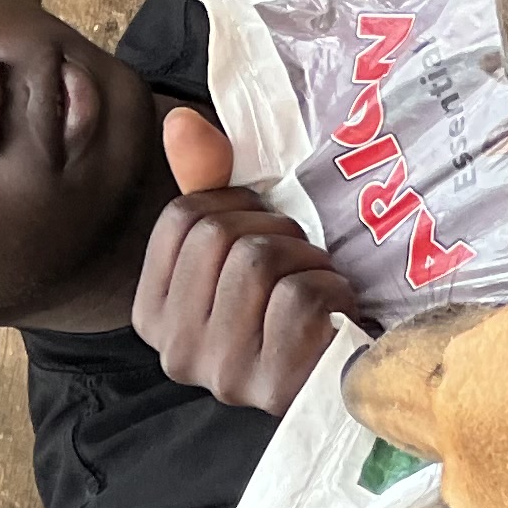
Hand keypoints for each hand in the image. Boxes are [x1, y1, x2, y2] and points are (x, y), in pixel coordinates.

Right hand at [133, 106, 359, 411]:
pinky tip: (333, 314)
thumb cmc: (292, 294)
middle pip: (218, 236)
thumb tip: (181, 121)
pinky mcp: (273, 386)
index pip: (182, 217)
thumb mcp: (244, 234)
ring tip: (316, 286)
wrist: (353, 363)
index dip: (235, 205)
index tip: (262, 228)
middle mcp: (176, 352)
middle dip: (275, 231)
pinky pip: (299, 298)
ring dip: (307, 260)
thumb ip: (206, 179)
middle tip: (297, 260)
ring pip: (258, 262)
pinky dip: (331, 290)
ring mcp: (222, 376)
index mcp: (154, 314)